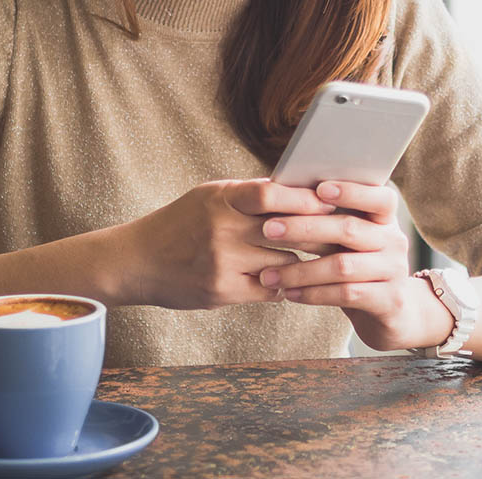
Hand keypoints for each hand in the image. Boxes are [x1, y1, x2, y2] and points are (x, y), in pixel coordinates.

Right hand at [120, 179, 334, 309]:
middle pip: (286, 231)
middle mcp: (222, 229)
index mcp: (221, 199)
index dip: (306, 199)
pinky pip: (270, 291)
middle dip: (318, 232)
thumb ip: (250, 194)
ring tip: (325, 259)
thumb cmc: (180, 222)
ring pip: (284, 264)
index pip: (273, 194)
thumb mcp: (210, 196)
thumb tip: (299, 189)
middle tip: (343, 233)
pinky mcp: (221, 292)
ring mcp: (222, 263)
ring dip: (304, 263)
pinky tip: (295, 281)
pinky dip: (285, 286)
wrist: (138, 260)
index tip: (330, 202)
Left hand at [258, 181, 420, 350]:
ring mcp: (394, 271)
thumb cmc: (359, 266)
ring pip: (342, 266)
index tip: (319, 188)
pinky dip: (313, 293)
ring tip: (268, 275)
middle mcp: (394, 241)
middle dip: (305, 227)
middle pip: (348, 228)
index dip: (351, 191)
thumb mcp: (350, 240)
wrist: (394, 313)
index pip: (379, 197)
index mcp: (384, 219)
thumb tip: (283, 198)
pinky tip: (289, 293)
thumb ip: (328, 220)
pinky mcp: (388, 301)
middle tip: (268, 228)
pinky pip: (345, 294)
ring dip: (300, 270)